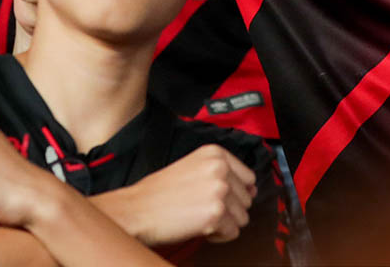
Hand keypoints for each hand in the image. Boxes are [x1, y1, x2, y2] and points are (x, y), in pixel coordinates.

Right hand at [103, 145, 256, 244]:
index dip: (235, 193)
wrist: (137, 209)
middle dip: (228, 209)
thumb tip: (251, 189)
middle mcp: (220, 168)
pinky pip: (233, 232)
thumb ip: (222, 173)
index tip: (221, 198)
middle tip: (202, 209)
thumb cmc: (158, 193)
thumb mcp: (192, 168)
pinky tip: (199, 227)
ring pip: (243, 217)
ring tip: (200, 217)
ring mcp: (219, 190)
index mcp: (214, 153)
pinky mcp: (217, 213)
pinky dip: (218, 235)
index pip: (248, 177)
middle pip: (247, 199)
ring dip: (224, 223)